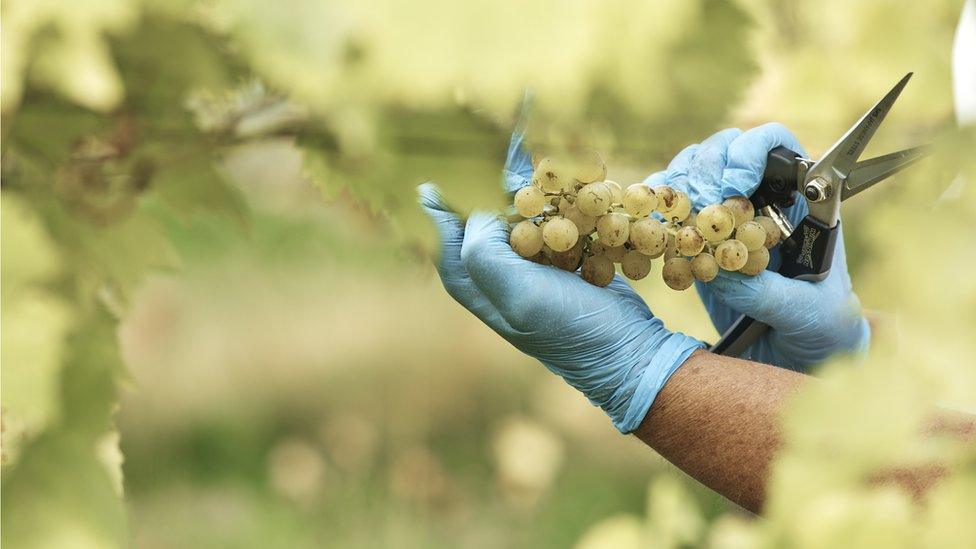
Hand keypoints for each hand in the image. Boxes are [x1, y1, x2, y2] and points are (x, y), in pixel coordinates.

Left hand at [418, 125, 701, 432]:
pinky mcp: (561, 259)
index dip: (440, 197)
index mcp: (472, 284)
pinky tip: (562, 179)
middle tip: (488, 147)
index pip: (442, 230)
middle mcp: (495, 273)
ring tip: (521, 153)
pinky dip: (552, 201)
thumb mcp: (519, 294)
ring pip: (514, 213)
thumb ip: (484, 252)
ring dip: (519, 186)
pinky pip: (547, 220)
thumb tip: (479, 210)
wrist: (627, 350)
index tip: (444, 162)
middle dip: (482, 183)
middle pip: (477, 216)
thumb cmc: (568, 327)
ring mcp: (530, 266)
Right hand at [646, 124, 869, 369]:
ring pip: (692, 170)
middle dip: (705, 170)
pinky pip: (670, 206)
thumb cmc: (821, 327)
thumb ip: (770, 292)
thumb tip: (723, 269)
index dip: (750, 152)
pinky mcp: (699, 236)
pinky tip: (654, 230)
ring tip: (676, 223)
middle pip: (725, 149)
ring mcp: (727, 213)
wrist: (799, 353)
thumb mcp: (807, 313)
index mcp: (801, 201)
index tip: (733, 186)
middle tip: (699, 207)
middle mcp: (762, 196)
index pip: (776, 146)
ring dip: (676, 188)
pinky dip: (656, 212)